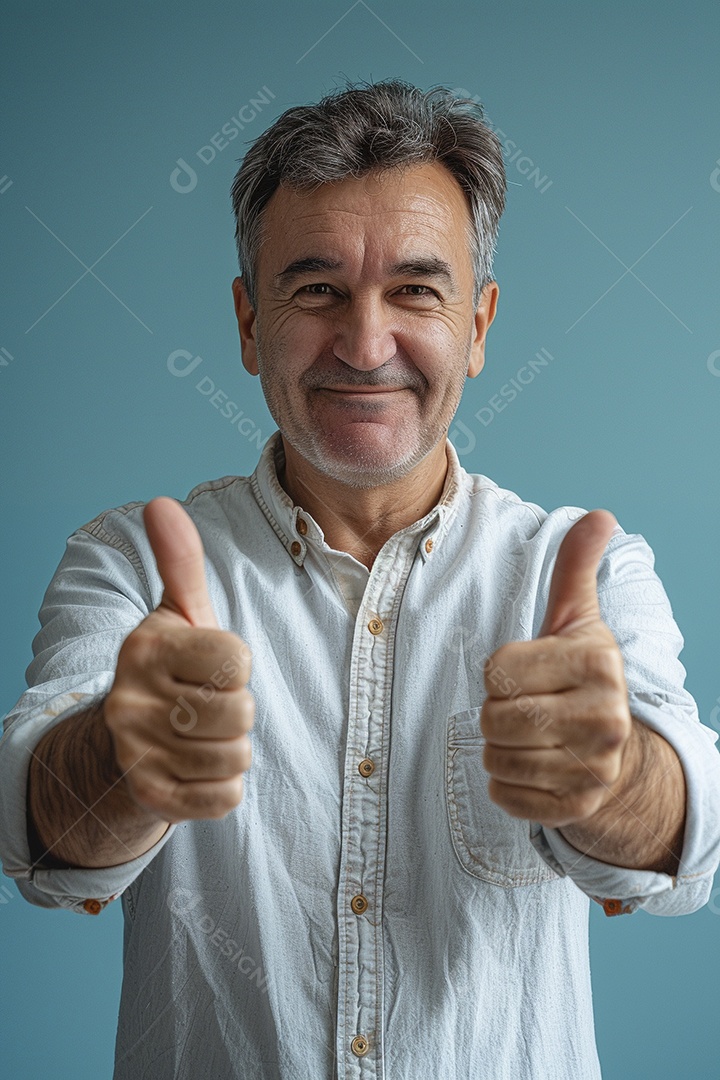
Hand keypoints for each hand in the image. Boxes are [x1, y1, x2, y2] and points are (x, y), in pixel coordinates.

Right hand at [104, 497, 253, 823]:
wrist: (121, 743)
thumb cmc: (171, 669)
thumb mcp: (179, 614)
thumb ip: (180, 562)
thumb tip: (161, 503)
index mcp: (146, 647)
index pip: (236, 661)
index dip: (237, 667)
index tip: (214, 668)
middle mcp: (130, 699)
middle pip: (240, 713)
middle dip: (238, 712)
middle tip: (208, 706)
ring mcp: (135, 751)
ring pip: (234, 757)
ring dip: (231, 751)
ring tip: (203, 736)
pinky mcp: (148, 797)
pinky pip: (222, 798)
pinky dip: (222, 788)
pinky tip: (197, 768)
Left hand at [481, 510, 631, 828]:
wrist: (615, 751)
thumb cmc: (579, 676)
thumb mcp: (576, 619)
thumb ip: (575, 568)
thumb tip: (600, 516)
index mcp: (597, 663)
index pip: (498, 671)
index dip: (498, 672)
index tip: (524, 674)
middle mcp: (604, 717)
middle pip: (494, 718)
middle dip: (494, 713)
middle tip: (522, 708)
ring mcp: (594, 767)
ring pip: (497, 760)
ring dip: (497, 749)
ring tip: (527, 737)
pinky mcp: (578, 806)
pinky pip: (506, 798)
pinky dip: (505, 786)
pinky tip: (529, 768)